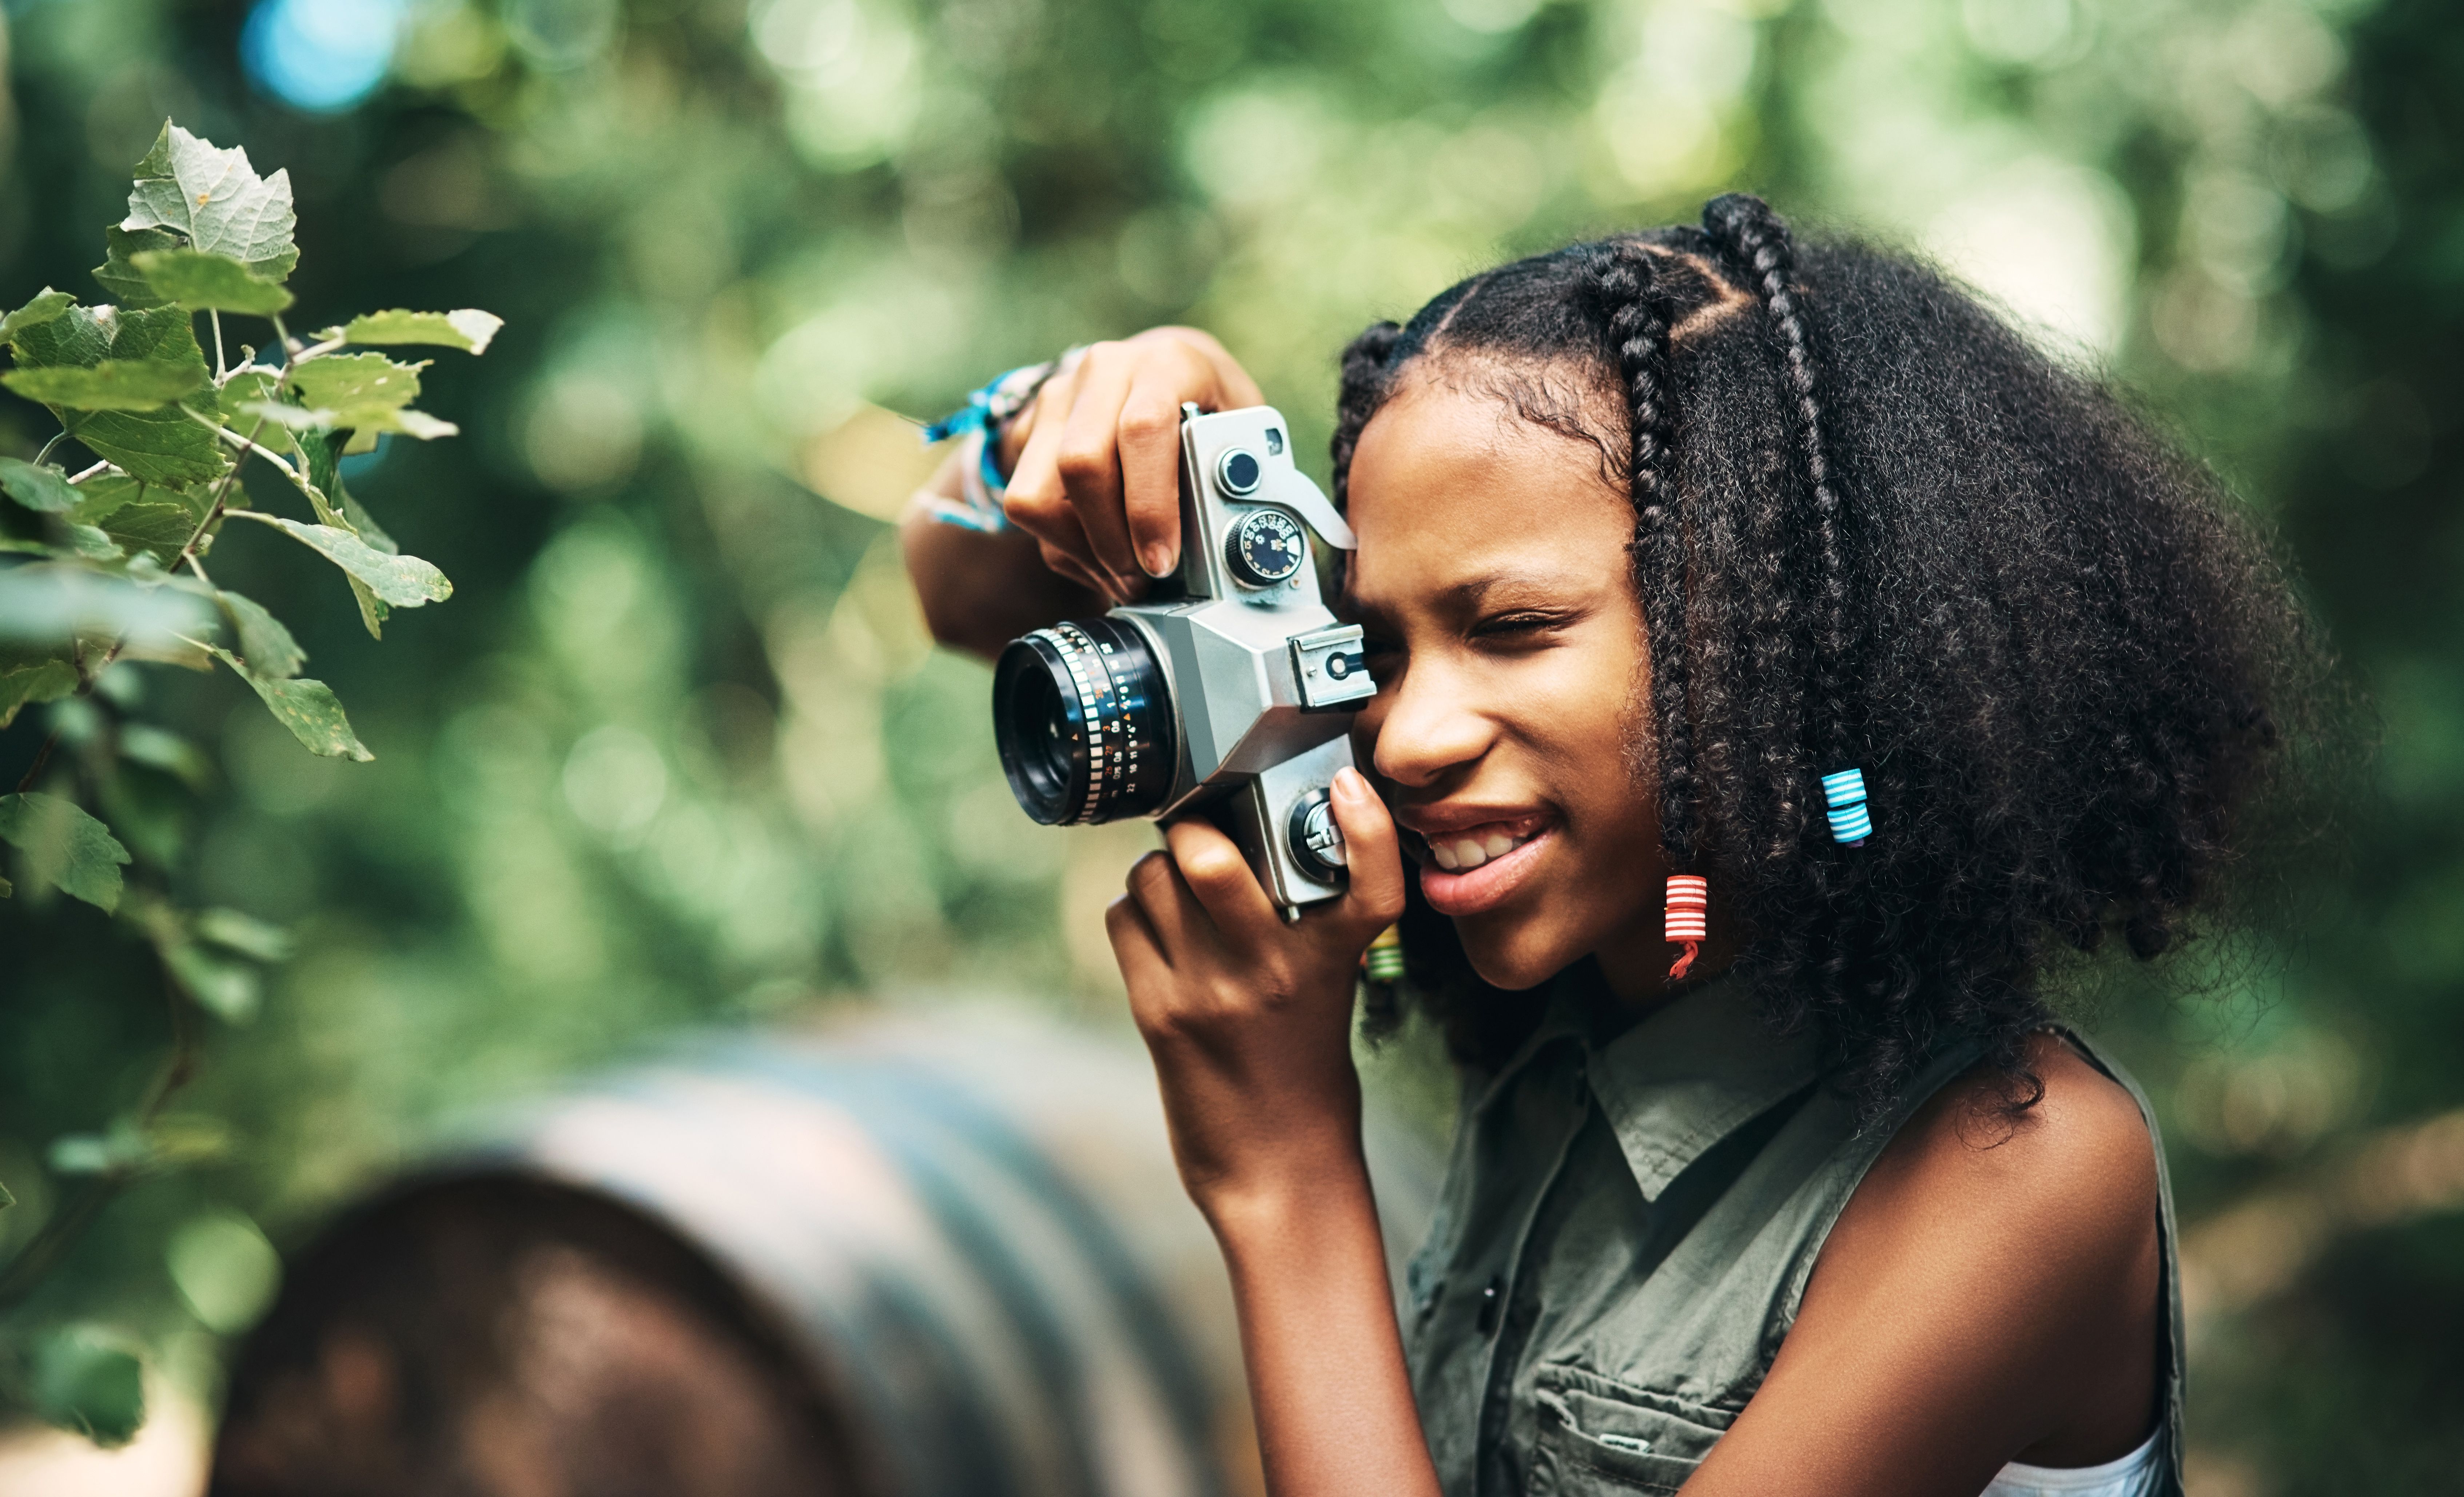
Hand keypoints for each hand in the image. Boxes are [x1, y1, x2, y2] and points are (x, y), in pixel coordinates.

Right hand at [1002, 327, 1262, 603]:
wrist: (1155, 371)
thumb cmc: (1207, 407)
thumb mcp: (1240, 428)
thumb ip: (1241, 471)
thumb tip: (1233, 533)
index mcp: (1165, 364)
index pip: (1144, 430)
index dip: (1150, 506)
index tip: (1163, 560)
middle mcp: (1103, 371)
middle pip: (1081, 463)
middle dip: (1111, 541)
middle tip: (1142, 580)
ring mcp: (1057, 398)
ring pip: (1038, 494)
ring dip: (1081, 551)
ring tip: (1121, 576)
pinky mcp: (1027, 428)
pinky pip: (1025, 502)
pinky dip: (1061, 546)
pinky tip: (1097, 554)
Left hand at [1105, 768, 1405, 1221]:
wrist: (1277, 1161)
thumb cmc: (1304, 1061)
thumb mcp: (1328, 985)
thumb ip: (1300, 917)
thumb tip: (1238, 836)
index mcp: (1332, 961)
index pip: (1367, 882)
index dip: (1365, 826)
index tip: (1348, 785)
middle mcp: (1273, 970)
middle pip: (1210, 858)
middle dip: (1193, 827)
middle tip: (1200, 833)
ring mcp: (1209, 991)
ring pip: (1153, 879)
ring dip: (1158, 872)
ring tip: (1178, 893)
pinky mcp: (1159, 1013)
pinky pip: (1124, 921)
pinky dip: (1134, 914)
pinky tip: (1158, 937)